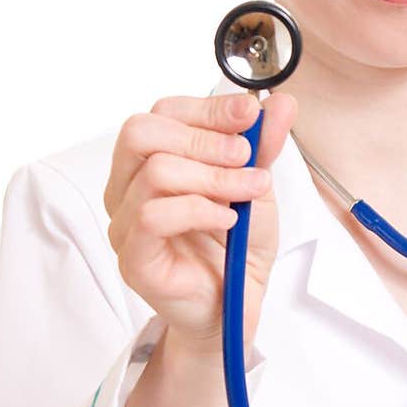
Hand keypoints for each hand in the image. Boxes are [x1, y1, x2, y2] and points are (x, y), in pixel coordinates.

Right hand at [104, 89, 297, 354]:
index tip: (250, 112)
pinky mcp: (133, 258)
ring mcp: (125, 224)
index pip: (162, 114)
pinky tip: (227, 219)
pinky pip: (154, 216)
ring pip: (154, 173)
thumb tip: (281, 103)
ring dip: (213, 177)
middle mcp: (128, 188)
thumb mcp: (256, 184)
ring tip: (248, 191)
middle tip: (246, 156)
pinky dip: (199, 210)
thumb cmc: (237, 244)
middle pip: (142, 133)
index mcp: (151, 161)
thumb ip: (262, 145)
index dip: (207, 108)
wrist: (237, 304)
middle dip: (203, 138)